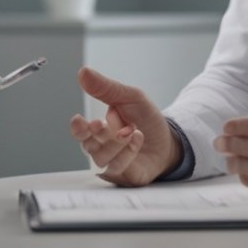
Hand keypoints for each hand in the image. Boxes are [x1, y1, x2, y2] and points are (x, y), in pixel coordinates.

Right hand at [68, 67, 180, 185]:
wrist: (170, 138)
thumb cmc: (146, 118)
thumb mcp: (129, 97)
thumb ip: (105, 88)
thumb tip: (83, 72)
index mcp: (98, 130)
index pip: (80, 132)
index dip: (77, 128)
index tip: (78, 120)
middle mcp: (101, 149)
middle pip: (88, 146)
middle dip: (97, 134)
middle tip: (103, 124)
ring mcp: (112, 164)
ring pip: (102, 158)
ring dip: (116, 142)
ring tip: (131, 130)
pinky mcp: (125, 175)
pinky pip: (118, 168)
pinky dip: (127, 152)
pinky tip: (137, 139)